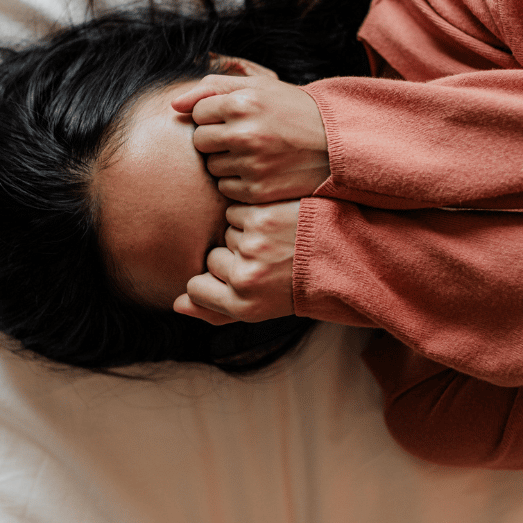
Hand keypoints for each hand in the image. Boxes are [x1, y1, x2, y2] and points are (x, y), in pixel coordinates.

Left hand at [171, 74, 328, 203]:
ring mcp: (251, 165)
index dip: (214, 116)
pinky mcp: (258, 191)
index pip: (197, 114)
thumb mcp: (259, 87)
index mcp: (243, 102)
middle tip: (244, 136)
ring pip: (211, 167)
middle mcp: (245, 133)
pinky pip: (226, 190)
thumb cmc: (292, 111)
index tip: (237, 117)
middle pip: (199, 142)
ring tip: (255, 153)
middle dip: (216, 139)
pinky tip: (260, 172)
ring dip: (226, 162)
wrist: (336, 144)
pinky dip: (238, 183)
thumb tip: (173, 105)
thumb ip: (212, 88)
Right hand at [173, 201, 299, 323]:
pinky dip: (252, 213)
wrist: (346, 255)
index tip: (242, 278)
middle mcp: (244, 279)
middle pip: (212, 258)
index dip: (214, 280)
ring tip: (278, 241)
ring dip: (245, 232)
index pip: (196, 288)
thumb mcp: (261, 309)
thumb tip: (177, 305)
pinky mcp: (259, 218)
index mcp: (244, 307)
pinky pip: (236, 211)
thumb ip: (215, 311)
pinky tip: (277, 222)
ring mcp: (251, 246)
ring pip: (224, 232)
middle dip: (235, 255)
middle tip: (271, 259)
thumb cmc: (299, 285)